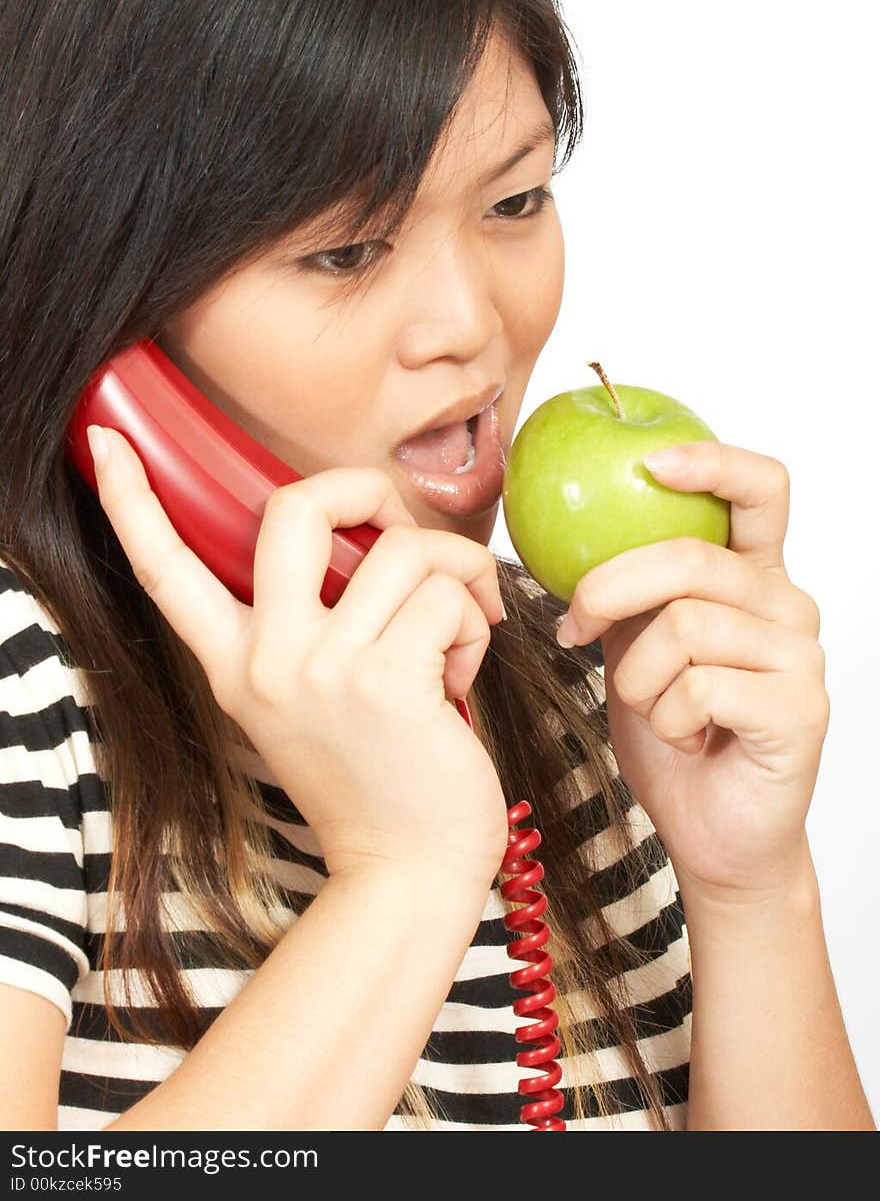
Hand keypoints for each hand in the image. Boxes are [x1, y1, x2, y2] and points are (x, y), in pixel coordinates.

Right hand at [87, 427, 509, 887]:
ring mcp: (321, 667)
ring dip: (455, 579)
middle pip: (293, 507)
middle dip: (364, 487)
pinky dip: (477, 624)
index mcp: (236, 663)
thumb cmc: (381, 776)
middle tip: (400, 526)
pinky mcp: (385, 678)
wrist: (410, 872)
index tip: (103, 442)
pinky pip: (448, 595)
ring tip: (458, 637)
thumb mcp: (316, 697)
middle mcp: (265, 660)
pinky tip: (464, 678)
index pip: (166, 571)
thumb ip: (319, 620)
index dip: (130, 501)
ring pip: (404, 548)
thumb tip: (376, 533)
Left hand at [556, 441, 828, 903]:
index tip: (650, 462)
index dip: (712, 461)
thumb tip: (558, 537)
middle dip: (610, 590)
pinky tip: (688, 739)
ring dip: (638, 678)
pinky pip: (700, 686)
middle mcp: (788, 605)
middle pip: (691, 559)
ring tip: (654, 709)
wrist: (711, 832)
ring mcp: (802, 655)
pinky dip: (667, 718)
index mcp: (754, 576)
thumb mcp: (634, 646)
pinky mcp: (801, 707)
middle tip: (575, 627)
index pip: (760, 487)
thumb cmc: (674, 737)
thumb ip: (626, 592)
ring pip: (686, 627)